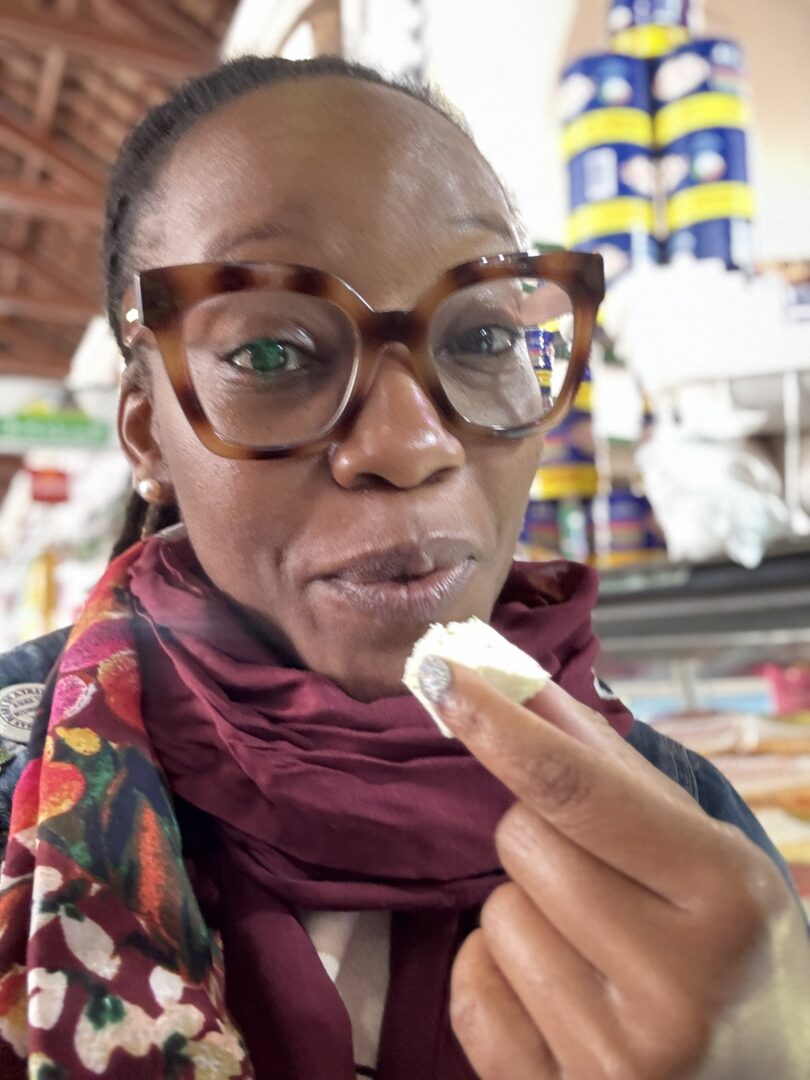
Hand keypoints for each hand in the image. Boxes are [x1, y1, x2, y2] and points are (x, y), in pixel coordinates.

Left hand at [426, 662, 809, 1078]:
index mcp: (725, 897)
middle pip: (519, 840)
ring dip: (526, 911)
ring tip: (596, 949)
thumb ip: (607, 763)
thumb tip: (513, 681)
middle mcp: (677, 987)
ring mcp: (614, 1061)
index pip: (574, 788)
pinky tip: (565, 999)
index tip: (441, 672)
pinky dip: (500, 975)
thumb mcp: (703, 848)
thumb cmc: (731, 947)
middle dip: (539, 834)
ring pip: (493, 913)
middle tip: (600, 874)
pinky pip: (469, 984)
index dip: (498, 723)